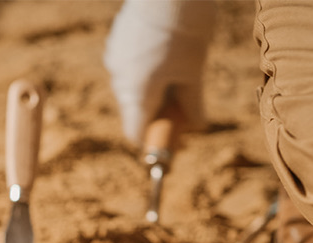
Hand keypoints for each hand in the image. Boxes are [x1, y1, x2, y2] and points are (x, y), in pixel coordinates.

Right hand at [103, 0, 215, 143]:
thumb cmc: (185, 30)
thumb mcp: (193, 73)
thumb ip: (193, 105)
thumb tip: (197, 127)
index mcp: (136, 92)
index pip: (136, 134)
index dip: (155, 144)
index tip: (176, 143)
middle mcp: (119, 77)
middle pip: (136, 112)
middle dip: (160, 118)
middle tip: (187, 114)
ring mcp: (115, 57)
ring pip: (135, 90)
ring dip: (156, 96)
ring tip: (183, 81)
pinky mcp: (118, 41)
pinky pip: (132, 70)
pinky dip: (150, 76)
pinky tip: (170, 60)